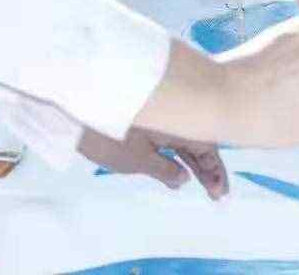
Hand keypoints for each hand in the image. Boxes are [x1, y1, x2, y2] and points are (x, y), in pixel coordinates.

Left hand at [77, 127, 228, 199]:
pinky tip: (171, 163)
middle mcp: (174, 116)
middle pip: (199, 142)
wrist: (78, 104)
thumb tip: (184, 178)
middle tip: (215, 192)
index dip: (216, 172)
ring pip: (184, 136)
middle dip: (207, 168)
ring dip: (191, 159)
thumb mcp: (137, 160)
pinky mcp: (147, 113)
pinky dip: (174, 149)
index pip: (207, 150)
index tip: (221, 194)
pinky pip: (171, 131)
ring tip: (190, 181)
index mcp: (180, 125)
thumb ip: (163, 169)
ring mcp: (161, 114)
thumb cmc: (109, 135)